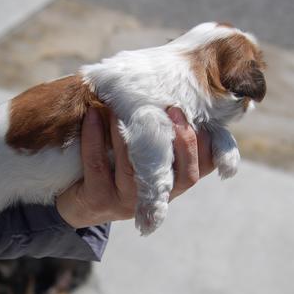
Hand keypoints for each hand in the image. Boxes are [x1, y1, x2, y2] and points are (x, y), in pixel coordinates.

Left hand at [55, 107, 214, 227]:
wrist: (82, 199)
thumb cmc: (123, 164)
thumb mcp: (152, 151)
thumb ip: (167, 130)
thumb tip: (182, 91)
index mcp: (176, 182)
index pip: (206, 167)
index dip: (211, 146)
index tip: (202, 116)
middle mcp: (160, 197)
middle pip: (187, 177)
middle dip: (184, 143)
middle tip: (173, 110)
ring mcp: (128, 202)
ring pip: (135, 170)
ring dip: (129, 135)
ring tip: (122, 104)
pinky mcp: (98, 200)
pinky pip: (97, 166)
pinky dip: (94, 137)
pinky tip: (93, 113)